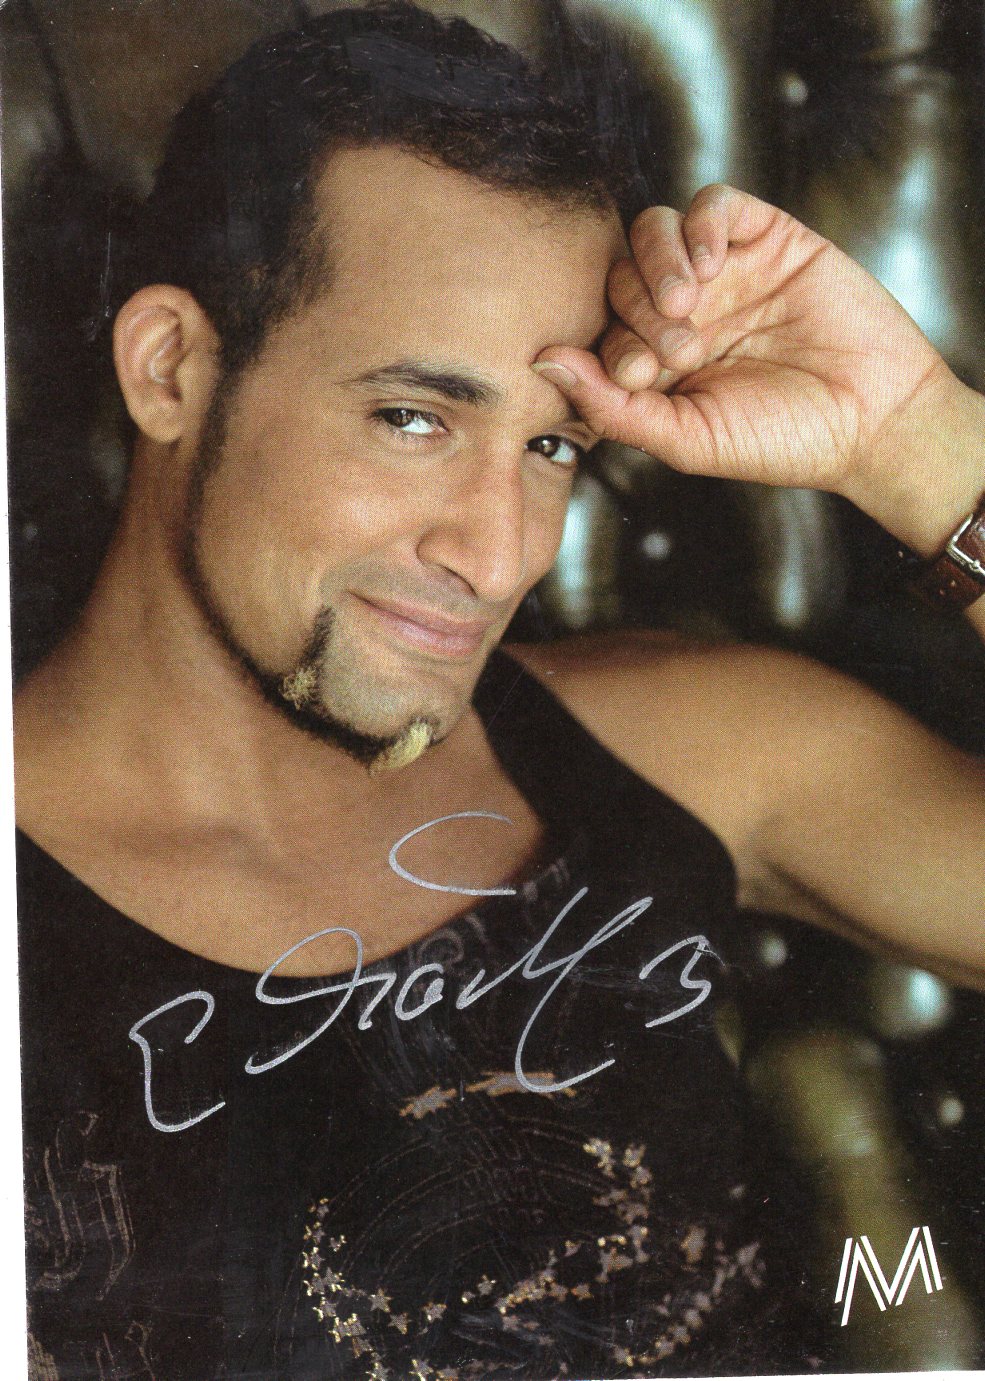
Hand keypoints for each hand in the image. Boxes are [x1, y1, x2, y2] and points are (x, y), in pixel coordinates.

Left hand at [535, 184, 983, 549]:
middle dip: (636, 312)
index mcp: (655, 361)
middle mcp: (680, 311)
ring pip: (652, 230)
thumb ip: (612, 406)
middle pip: (617, 275)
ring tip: (688, 306)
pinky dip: (698, 226)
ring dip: (655, 263)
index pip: (598, 330)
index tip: (641, 377)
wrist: (871, 420)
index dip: (605, 345)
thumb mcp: (686, 438)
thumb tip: (541, 364)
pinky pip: (711, 204)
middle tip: (679, 351)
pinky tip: (709, 264)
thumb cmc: (780, 441)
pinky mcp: (764, 237)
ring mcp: (720, 271)